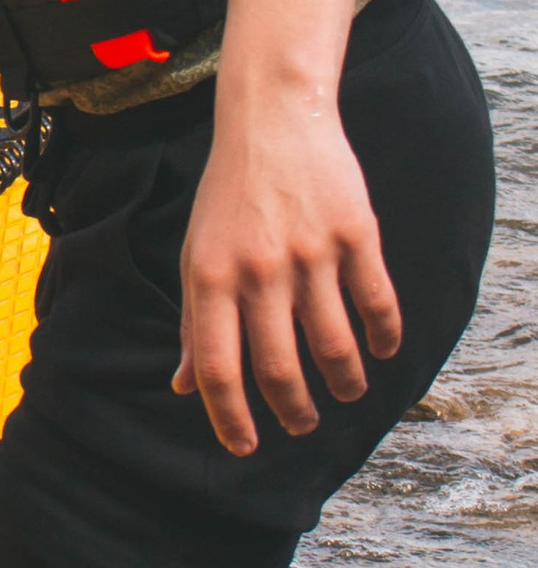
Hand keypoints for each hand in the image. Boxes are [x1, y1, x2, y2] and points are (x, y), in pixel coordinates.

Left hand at [174, 97, 401, 454]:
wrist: (272, 120)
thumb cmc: (227, 198)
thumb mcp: (197, 255)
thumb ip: (193, 323)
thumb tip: (185, 388)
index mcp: (210, 278)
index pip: (217, 367)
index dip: (230, 417)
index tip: (245, 447)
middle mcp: (258, 270)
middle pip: (277, 365)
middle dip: (292, 410)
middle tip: (302, 425)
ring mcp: (308, 252)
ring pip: (332, 343)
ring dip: (342, 381)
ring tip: (345, 392)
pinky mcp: (354, 233)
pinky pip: (375, 300)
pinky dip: (383, 335)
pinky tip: (381, 351)